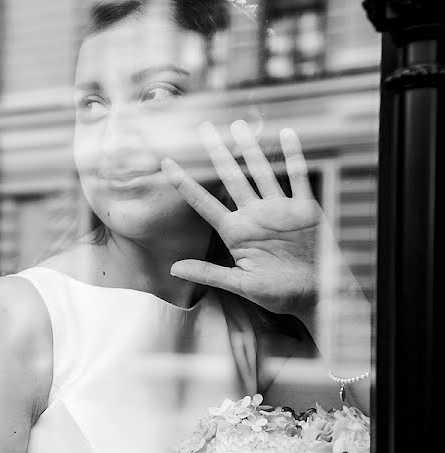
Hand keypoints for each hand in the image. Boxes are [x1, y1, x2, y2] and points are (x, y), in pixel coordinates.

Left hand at [162, 121, 326, 317]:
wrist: (316, 296)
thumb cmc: (277, 294)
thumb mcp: (240, 285)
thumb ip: (209, 273)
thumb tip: (173, 269)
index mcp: (236, 233)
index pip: (203, 203)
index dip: (185, 184)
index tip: (166, 164)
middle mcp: (254, 216)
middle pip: (231, 178)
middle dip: (217, 153)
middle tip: (204, 128)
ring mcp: (279, 210)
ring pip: (261, 171)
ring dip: (250, 148)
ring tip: (238, 125)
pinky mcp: (305, 209)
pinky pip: (298, 176)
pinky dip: (293, 155)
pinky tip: (286, 134)